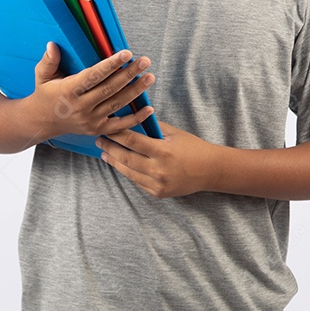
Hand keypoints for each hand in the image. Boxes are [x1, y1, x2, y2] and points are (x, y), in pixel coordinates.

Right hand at [28, 42, 155, 138]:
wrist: (41, 122)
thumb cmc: (45, 93)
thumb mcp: (42, 76)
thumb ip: (48, 60)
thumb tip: (52, 45)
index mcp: (68, 91)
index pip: (93, 76)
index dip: (111, 65)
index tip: (126, 54)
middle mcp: (81, 107)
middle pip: (110, 89)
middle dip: (129, 74)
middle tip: (145, 61)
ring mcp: (90, 120)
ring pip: (117, 104)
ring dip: (136, 91)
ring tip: (150, 77)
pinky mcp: (97, 129)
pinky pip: (120, 125)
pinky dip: (136, 118)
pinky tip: (149, 108)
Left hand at [97, 121, 220, 198]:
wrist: (210, 170)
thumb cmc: (193, 147)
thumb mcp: (174, 133)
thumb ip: (153, 127)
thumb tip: (132, 117)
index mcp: (163, 151)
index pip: (132, 141)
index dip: (116, 134)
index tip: (106, 127)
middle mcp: (159, 170)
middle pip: (126, 158)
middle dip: (110, 148)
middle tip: (99, 140)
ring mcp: (158, 184)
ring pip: (129, 172)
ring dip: (115, 162)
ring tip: (105, 153)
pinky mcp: (158, 193)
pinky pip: (137, 182)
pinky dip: (128, 172)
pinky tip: (121, 164)